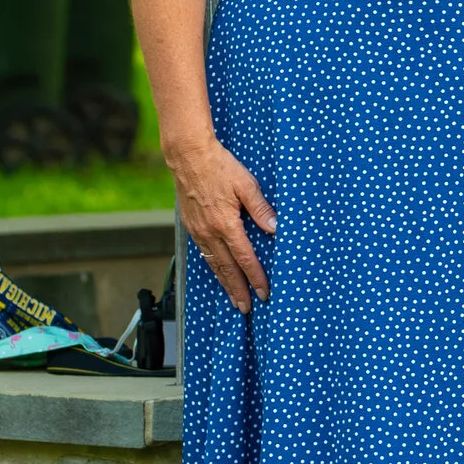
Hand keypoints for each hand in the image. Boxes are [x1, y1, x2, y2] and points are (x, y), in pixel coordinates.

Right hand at [169, 138, 274, 312]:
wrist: (188, 156)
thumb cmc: (219, 167)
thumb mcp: (246, 184)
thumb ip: (261, 208)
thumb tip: (275, 229)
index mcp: (225, 223)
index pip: (244, 257)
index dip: (255, 277)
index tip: (264, 291)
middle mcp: (210, 232)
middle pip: (227, 268)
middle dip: (238, 289)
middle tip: (247, 307)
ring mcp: (198, 231)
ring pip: (213, 264)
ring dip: (225, 283)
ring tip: (234, 298)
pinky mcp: (191, 226)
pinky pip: (203, 253)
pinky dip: (213, 267)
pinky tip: (218, 272)